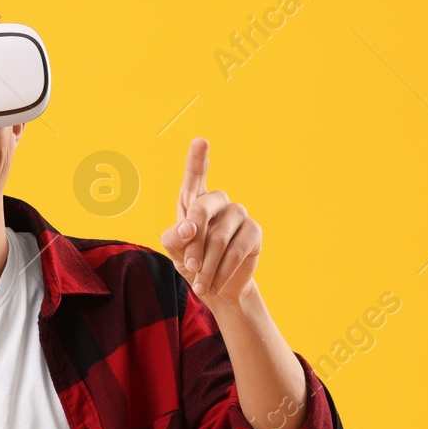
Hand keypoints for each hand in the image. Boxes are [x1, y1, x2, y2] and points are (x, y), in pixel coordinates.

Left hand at [160, 137, 262, 304]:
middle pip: (203, 208)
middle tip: (188, 265)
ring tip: (200, 284)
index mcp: (194, 200)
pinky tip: (214, 283)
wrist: (216, 287)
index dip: (198, 158)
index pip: (195, 175)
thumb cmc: (192, 262)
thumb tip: (187, 229)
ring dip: (207, 264)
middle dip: (193, 240)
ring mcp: (238, 214)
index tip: (200, 141)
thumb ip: (173, 237)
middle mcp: (218, 201)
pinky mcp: (254, 232)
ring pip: (219, 237)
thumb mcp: (175, 250)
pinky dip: (222, 270)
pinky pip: (236, 250)